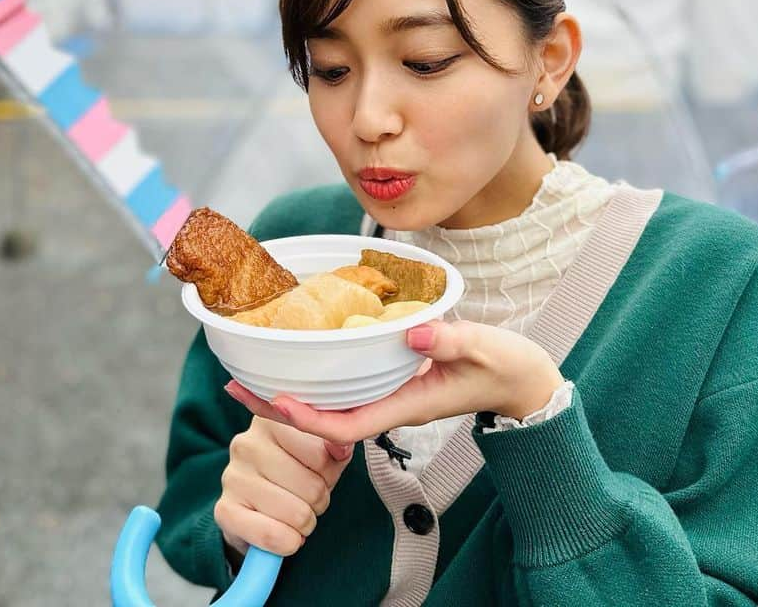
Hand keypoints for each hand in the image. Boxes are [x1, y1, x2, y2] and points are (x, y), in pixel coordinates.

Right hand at [214, 414, 355, 558]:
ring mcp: (232, 475)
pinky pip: (273, 536)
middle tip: (307, 497)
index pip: (322, 454)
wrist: (257, 506)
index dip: (330, 473)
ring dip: (306, 523)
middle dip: (319, 500)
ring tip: (295, 512)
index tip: (319, 472)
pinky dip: (288, 543)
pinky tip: (283, 532)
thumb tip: (341, 447)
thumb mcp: (320, 454)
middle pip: (312, 487)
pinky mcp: (224, 510)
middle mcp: (247, 442)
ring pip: (297, 514)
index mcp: (272, 419)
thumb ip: (334, 446)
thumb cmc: (295, 472)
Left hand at [224, 320, 563, 445]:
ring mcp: (392, 394)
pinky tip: (301, 358)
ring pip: (331, 403)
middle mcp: (391, 404)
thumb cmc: (505, 366)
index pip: (346, 425)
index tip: (273, 401)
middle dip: (278, 408)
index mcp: (407, 405)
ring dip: (290, 391)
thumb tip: (409, 332)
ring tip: (249, 372)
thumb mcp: (482, 348)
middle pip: (325, 418)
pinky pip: (347, 386)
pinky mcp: (395, 380)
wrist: (523, 381)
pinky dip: (318, 375)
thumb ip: (447, 338)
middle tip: (233, 384)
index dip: (307, 420)